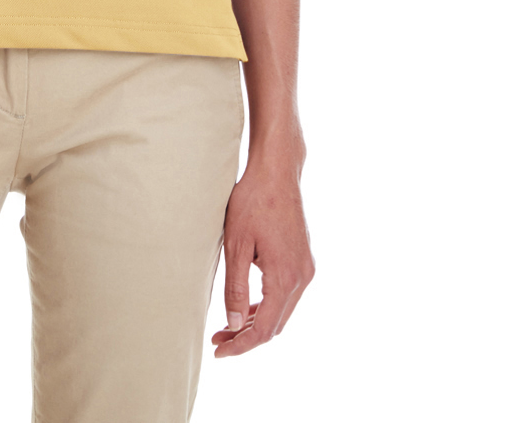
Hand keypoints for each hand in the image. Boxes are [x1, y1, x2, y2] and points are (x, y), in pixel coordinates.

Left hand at [210, 158, 313, 357]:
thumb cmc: (252, 202)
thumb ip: (235, 288)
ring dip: (257, 322)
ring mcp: (306, 268)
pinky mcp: (303, 259)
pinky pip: (286, 294)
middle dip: (247, 336)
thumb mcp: (236, 245)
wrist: (277, 172)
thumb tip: (234, 325)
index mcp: (286, 277)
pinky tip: (246, 306)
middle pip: (276, 324)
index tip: (219, 352)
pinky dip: (266, 305)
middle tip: (218, 340)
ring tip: (227, 327)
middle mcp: (303, 277)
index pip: (265, 328)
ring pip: (282, 311)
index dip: (242, 345)